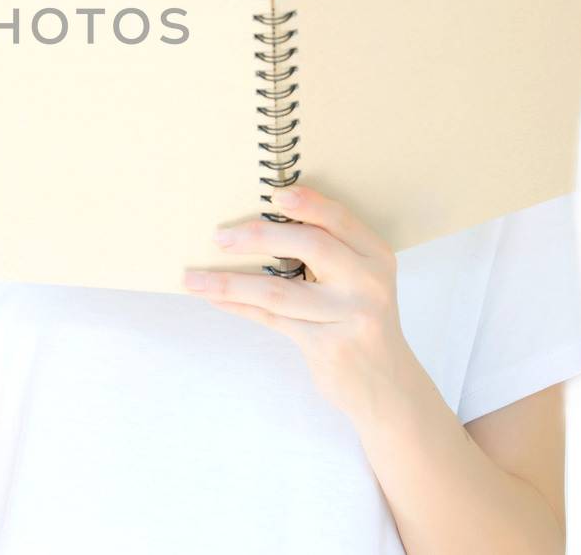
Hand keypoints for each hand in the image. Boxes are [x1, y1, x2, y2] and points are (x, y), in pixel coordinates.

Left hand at [182, 183, 423, 423]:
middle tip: (219, 236)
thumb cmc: (359, 321)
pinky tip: (214, 298)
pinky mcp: (327, 346)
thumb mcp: (358, 281)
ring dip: (230, 283)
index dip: (308, 204)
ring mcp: (349, 316)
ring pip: (279, 291)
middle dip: (259, 237)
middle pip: (311, 246)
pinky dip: (239, 307)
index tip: (274, 195)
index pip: (339, 220)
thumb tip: (257, 225)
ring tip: (194, 278)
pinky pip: (271, 319)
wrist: (386, 386)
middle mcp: (368, 283)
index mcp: (376, 256)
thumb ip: (328, 252)